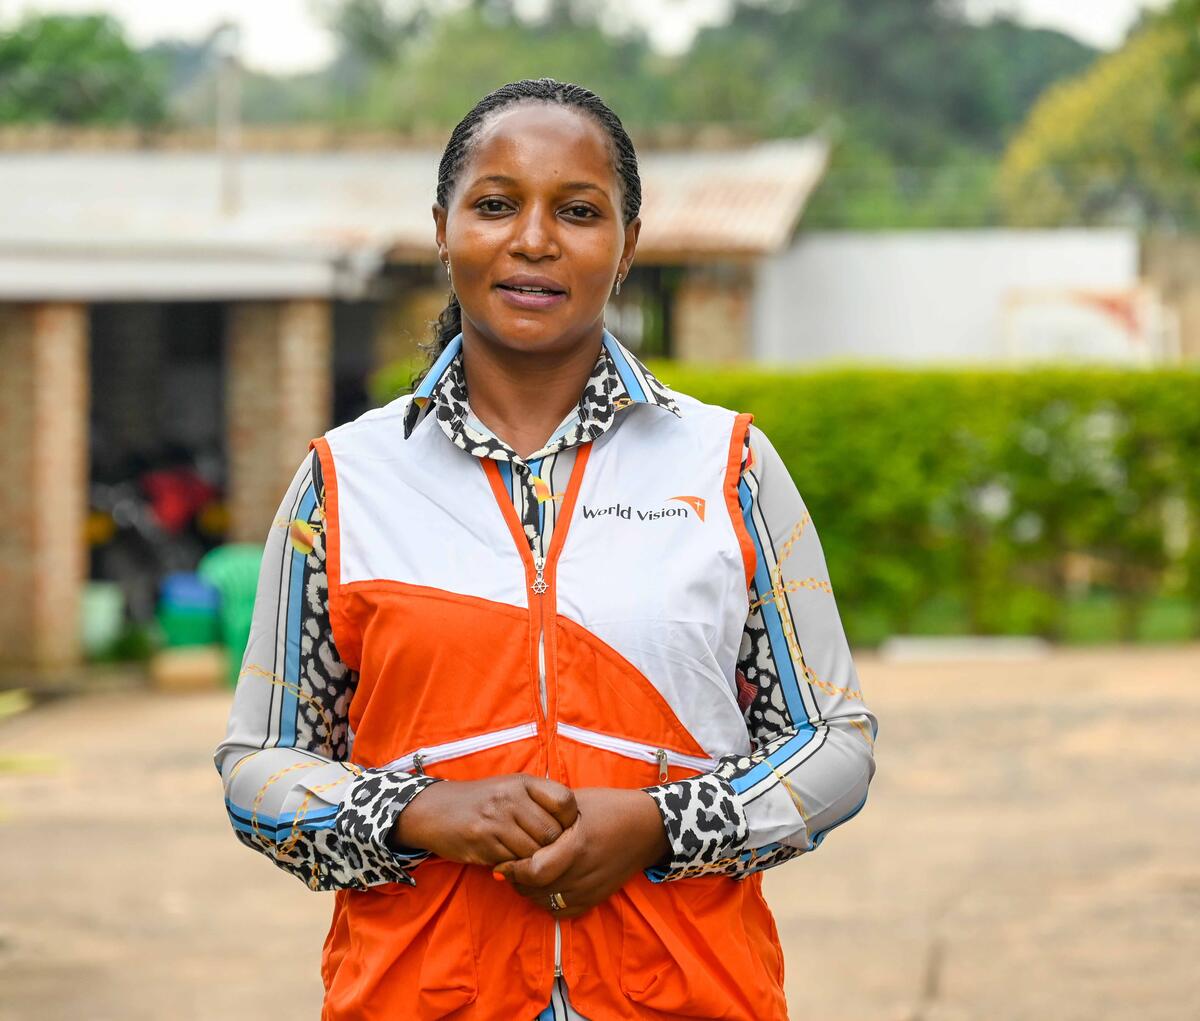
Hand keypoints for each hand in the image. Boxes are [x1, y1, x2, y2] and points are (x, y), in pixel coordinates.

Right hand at [389, 774, 577, 867]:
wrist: (434, 810)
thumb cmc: (481, 801)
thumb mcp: (510, 788)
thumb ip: (539, 800)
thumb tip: (574, 823)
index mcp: (523, 782)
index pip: (565, 801)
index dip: (570, 820)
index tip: (564, 830)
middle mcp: (511, 798)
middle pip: (552, 833)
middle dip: (553, 848)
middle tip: (545, 853)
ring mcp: (496, 820)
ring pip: (535, 852)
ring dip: (534, 861)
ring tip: (526, 859)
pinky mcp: (482, 842)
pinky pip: (513, 862)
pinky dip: (516, 867)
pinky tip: (509, 861)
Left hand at [494, 787, 668, 918]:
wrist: (647, 828)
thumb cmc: (609, 807)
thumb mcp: (576, 803)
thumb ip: (547, 814)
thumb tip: (515, 823)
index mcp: (577, 846)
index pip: (535, 871)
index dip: (514, 870)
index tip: (502, 862)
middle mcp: (583, 873)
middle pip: (536, 890)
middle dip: (517, 880)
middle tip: (510, 866)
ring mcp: (590, 890)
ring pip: (545, 902)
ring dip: (530, 892)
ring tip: (525, 875)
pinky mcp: (595, 899)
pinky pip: (562, 912)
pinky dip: (548, 902)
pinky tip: (546, 885)